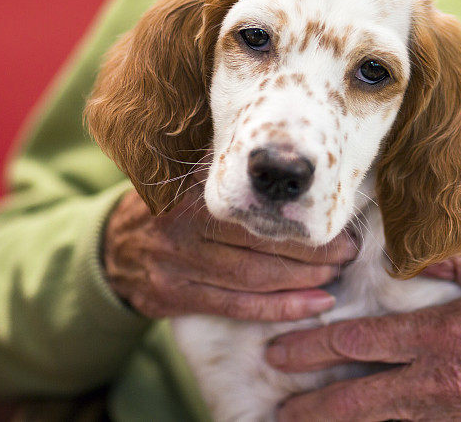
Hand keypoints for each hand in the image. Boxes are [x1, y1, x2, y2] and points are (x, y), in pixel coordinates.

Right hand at [103, 188, 355, 320]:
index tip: (334, 213)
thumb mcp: (190, 174)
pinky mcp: (175, 296)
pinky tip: (314, 304)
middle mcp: (183, 226)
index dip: (298, 214)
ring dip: (302, 278)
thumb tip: (288, 152)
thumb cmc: (171, 205)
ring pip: (253, 277)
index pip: (254, 205)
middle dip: (311, 249)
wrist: (112, 246)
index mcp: (193, 190)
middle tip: (348, 249)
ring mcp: (177, 264)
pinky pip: (237, 306)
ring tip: (337, 273)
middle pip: (259, 243)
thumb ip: (229, 167)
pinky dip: (280, 308)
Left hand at [266, 245, 460, 420]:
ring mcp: (456, 417)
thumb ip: (454, 258)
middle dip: (312, 404)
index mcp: (447, 333)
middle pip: (360, 397)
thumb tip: (405, 250)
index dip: (316, 348)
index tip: (281, 352)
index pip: (364, 341)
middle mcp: (443, 381)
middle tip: (276, 404)